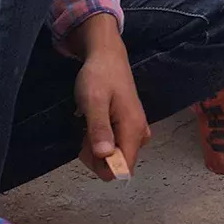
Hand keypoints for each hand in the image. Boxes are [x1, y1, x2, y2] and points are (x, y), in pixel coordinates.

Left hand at [75, 44, 149, 180]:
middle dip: (97, 156)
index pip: (124, 167)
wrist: (107, 56)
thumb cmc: (99, 76)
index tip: (87, 148)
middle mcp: (139, 134)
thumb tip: (105, 155)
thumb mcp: (93, 101)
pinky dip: (101, 141)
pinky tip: (93, 125)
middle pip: (119, 164)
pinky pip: (116, 145)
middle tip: (84, 132)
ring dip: (97, 148)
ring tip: (88, 125)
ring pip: (116, 156)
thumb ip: (99, 128)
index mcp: (133, 129)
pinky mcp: (130, 127)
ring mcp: (136, 131)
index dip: (103, 166)